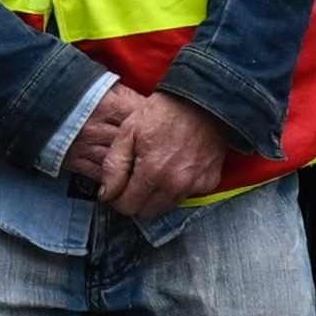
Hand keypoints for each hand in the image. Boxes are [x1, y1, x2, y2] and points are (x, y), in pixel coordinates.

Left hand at [82, 90, 240, 218]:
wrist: (201, 103)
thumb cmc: (161, 114)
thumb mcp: (127, 133)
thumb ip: (114, 166)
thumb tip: (105, 194)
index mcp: (153, 172)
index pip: (128, 207)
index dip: (117, 199)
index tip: (115, 187)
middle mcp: (176, 185)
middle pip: (147, 212)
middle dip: (134, 201)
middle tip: (132, 181)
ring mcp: (195, 185)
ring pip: (166, 207)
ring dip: (154, 197)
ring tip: (152, 172)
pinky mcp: (209, 182)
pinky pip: (186, 197)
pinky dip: (176, 189)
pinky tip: (173, 170)